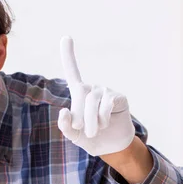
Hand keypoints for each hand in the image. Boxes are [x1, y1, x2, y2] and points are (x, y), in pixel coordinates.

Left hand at [57, 36, 134, 155]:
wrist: (112, 147)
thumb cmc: (91, 138)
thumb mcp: (73, 135)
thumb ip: (65, 125)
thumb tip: (64, 111)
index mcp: (79, 95)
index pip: (73, 73)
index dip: (68, 55)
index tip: (66, 37)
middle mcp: (92, 89)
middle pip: (80, 94)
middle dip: (79, 116)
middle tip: (83, 131)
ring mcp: (106, 91)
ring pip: (92, 101)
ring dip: (92, 121)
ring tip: (95, 131)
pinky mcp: (118, 97)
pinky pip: (107, 104)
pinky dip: (103, 118)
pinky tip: (106, 123)